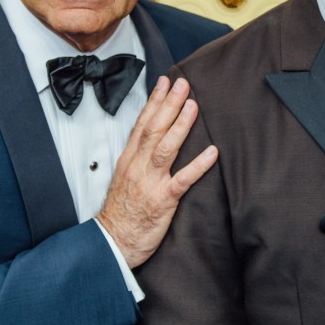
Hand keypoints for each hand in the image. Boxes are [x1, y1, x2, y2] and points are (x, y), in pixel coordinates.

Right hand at [98, 76, 217, 267]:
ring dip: (181, 126)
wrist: (112, 242)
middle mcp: (139, 167)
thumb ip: (138, 157)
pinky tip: (212, 152)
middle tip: (183, 83)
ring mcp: (150, 183)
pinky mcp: (163, 201)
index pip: (142, 123)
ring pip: (166, 148)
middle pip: (154, 129)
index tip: (165, 82)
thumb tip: (151, 136)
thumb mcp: (124, 178)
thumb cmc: (120, 212)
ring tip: (193, 106)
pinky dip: (198, 165)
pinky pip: (183, 180)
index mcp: (129, 160)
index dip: (154, 101)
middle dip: (169, 104)